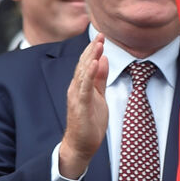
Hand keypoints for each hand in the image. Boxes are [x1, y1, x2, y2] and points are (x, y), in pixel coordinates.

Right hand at [59, 35, 108, 178]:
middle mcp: (76, 89)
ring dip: (91, 58)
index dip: (93, 50)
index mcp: (81, 86)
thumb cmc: (90, 121)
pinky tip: (95, 63)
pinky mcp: (80, 106)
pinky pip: (85, 87)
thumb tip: (104, 59)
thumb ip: (100, 78)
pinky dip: (89, 74)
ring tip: (98, 44)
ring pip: (83, 73)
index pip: (87, 64)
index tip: (101, 36)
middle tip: (101, 35)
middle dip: (92, 49)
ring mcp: (77, 97)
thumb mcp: (99, 95)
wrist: (81, 145)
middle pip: (84, 65)